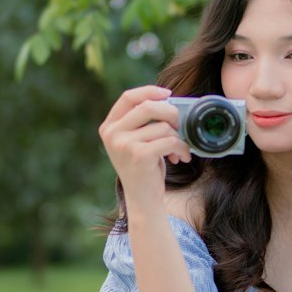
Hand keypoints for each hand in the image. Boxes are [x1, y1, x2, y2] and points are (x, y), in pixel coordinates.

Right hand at [99, 85, 191, 205]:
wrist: (142, 199)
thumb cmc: (144, 168)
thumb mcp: (136, 141)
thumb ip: (143, 121)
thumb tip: (168, 99)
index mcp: (109, 127)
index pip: (128, 97)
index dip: (149, 91)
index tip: (168, 94)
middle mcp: (112, 134)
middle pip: (148, 106)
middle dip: (170, 113)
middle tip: (179, 126)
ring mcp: (124, 144)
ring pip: (162, 126)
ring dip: (178, 137)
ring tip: (178, 150)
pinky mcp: (139, 155)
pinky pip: (170, 140)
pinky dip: (182, 148)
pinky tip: (181, 157)